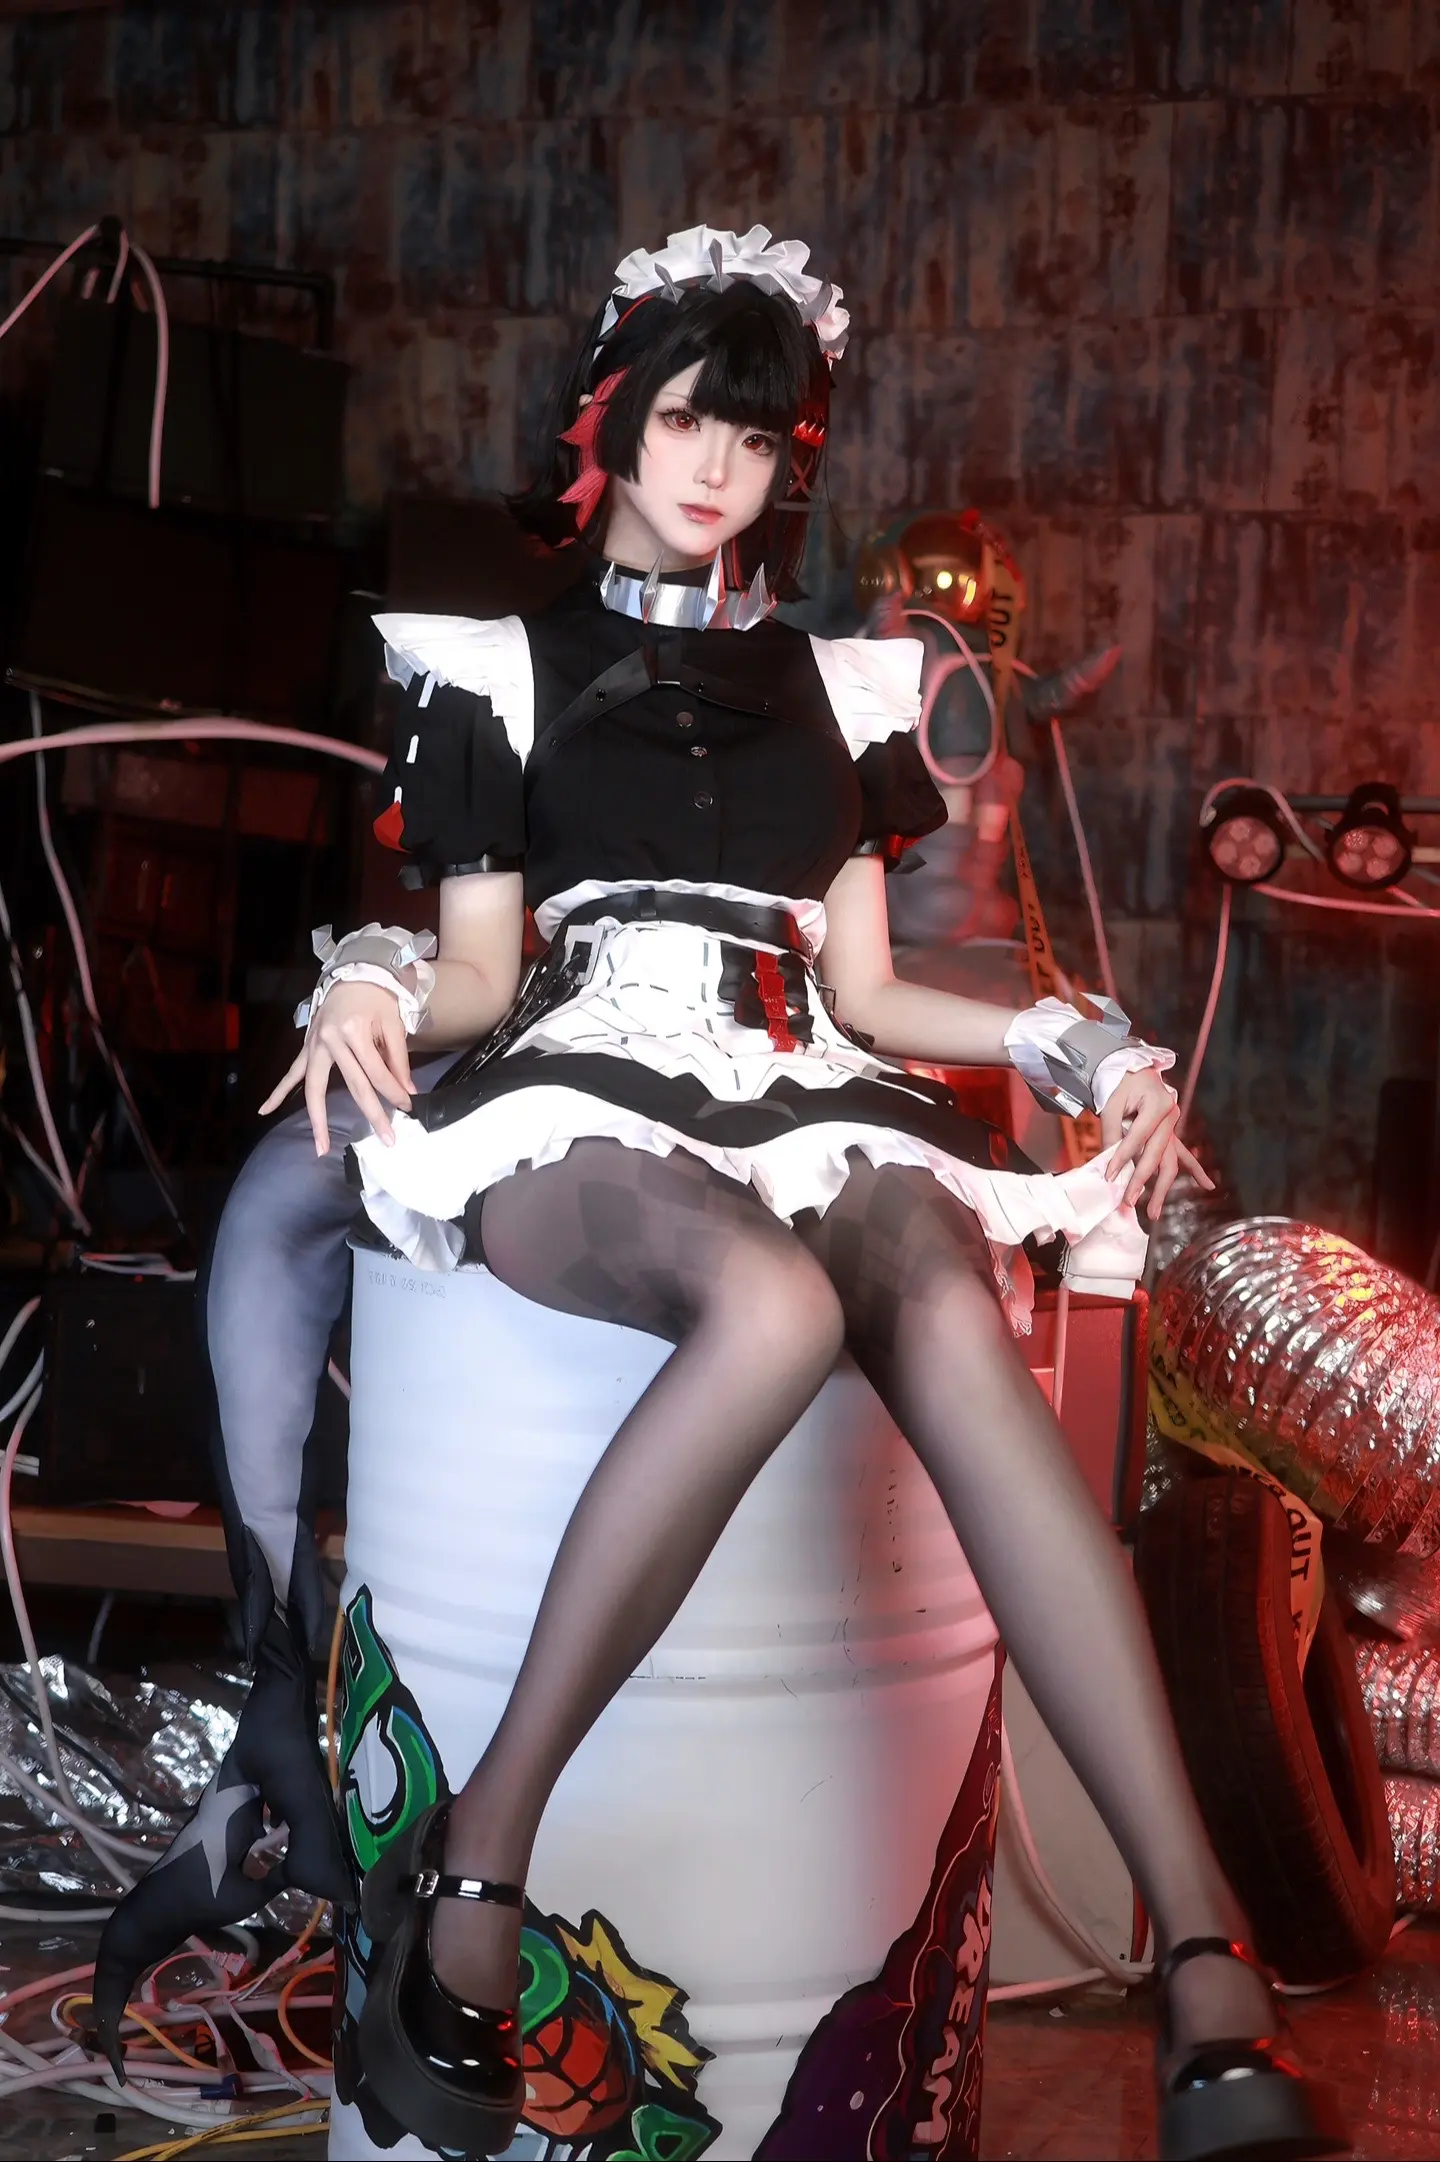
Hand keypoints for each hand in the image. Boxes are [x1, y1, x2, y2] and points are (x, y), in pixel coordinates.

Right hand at [259, 981, 414, 1155]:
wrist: (354, 972)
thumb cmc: (377, 998)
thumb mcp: (393, 1023)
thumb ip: (398, 1059)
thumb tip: (407, 1091)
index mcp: (355, 1031)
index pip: (377, 1072)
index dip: (393, 1092)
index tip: (407, 1108)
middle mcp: (331, 1040)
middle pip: (352, 1085)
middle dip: (371, 1114)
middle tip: (386, 1139)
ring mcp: (315, 1045)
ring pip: (314, 1088)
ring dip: (318, 1120)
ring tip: (320, 1148)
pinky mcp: (307, 1046)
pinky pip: (291, 1072)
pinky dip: (278, 1092)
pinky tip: (264, 1110)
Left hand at [1099, 1067, 1213, 1221]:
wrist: (1131, 1068)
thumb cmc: (1119, 1083)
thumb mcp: (1111, 1105)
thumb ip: (1111, 1133)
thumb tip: (1108, 1163)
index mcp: (1157, 1105)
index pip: (1137, 1138)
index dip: (1122, 1158)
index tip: (1110, 1177)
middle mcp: (1170, 1117)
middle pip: (1158, 1156)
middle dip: (1142, 1181)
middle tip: (1129, 1201)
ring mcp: (1173, 1126)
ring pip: (1171, 1161)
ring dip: (1163, 1187)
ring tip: (1155, 1212)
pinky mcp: (1171, 1132)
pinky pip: (1184, 1154)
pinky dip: (1195, 1170)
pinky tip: (1208, 1186)